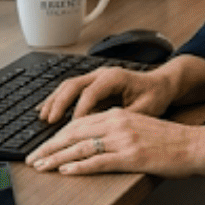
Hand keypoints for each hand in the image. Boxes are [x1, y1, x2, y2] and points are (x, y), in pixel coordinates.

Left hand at [26, 107, 201, 176]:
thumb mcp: (140, 127)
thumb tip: (93, 143)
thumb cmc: (171, 140)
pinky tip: (65, 172)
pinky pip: (99, 161)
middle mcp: (118, 123)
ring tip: (41, 167)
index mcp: (119, 115)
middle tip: (32, 159)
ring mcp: (124, 140)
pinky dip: (79, 167)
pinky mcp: (131, 157)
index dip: (56, 136)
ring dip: (56, 158)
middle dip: (49, 147)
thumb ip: (117, 130)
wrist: (195, 145)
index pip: (78, 124)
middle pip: (74, 134)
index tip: (42, 146)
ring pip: (81, 148)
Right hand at [38, 65, 174, 125]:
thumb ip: (125, 118)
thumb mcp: (146, 109)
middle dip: (59, 103)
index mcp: (115, 77)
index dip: (80, 110)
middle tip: (49, 121)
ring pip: (68, 85)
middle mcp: (102, 74)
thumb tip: (106, 130)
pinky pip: (71, 90)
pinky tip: (47, 111)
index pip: (90, 93)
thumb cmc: (155, 96)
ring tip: (43, 117)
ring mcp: (96, 77)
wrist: (161, 84)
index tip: (72, 127)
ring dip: (54, 101)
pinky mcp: (93, 84)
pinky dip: (58, 100)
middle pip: (73, 84)